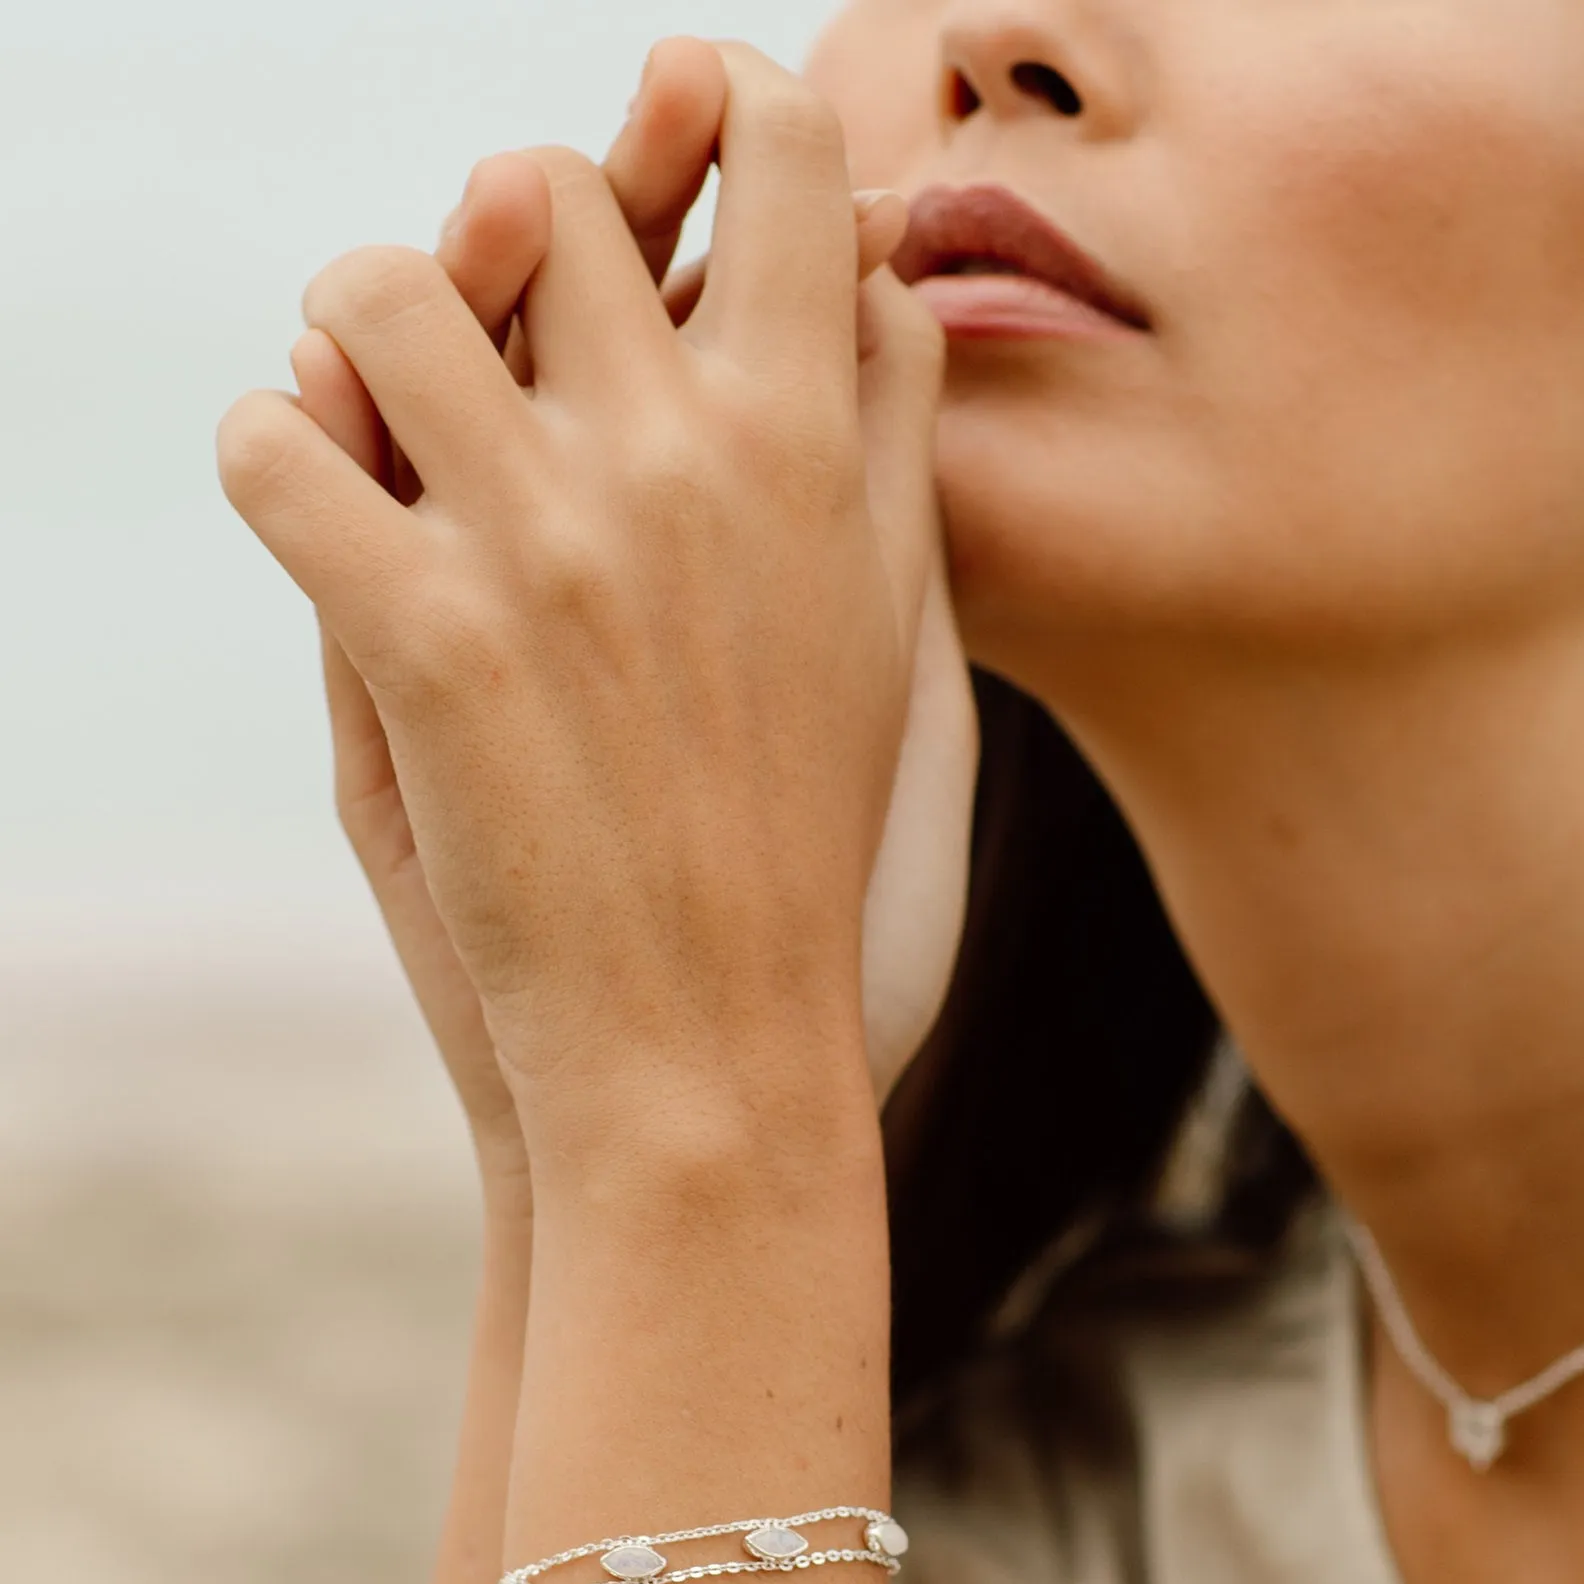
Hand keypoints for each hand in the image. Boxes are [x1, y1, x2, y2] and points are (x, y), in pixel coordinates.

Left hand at [223, 47, 953, 1171]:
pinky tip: (317, 530)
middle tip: (490, 351)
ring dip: (352, 342)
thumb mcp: (901, 644)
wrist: (716, 1067)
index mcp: (816, 448)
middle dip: (498, 251)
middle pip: (545, 191)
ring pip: (376, 286)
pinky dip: (272, 469)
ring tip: (374, 429)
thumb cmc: (818, 872)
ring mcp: (546, 540)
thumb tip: (877, 265)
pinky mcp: (423, 640)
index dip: (717, 106)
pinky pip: (277, 445)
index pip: (783, 144)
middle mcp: (686, 457)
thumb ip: (886, 444)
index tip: (670, 145)